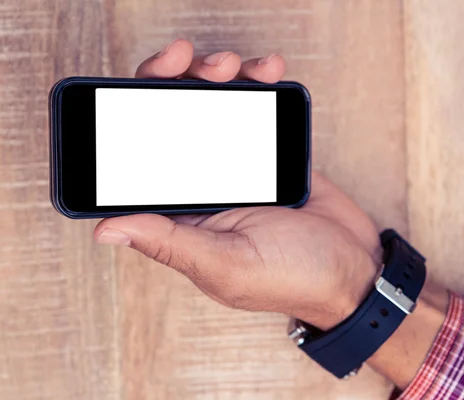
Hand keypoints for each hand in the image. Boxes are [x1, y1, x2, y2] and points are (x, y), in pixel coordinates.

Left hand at [94, 39, 381, 329]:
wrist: (358, 270)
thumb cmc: (293, 279)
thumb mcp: (227, 265)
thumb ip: (169, 243)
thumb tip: (105, 229)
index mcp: (181, 215)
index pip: (139, 157)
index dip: (131, 114)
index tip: (146, 83)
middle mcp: (202, 186)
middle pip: (171, 121)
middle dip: (174, 82)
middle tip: (190, 62)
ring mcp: (236, 165)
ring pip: (212, 108)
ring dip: (215, 77)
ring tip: (233, 67)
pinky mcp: (270, 151)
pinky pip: (256, 110)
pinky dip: (258, 85)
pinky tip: (267, 71)